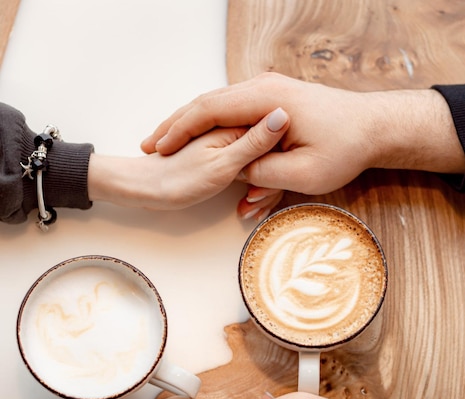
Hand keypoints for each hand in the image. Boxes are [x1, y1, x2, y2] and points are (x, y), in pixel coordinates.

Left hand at [88, 107, 288, 211]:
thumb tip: (283, 114)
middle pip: (270, 153)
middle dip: (267, 184)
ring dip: (258, 191)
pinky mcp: (222, 155)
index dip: (280, 163)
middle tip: (253, 205)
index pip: (276, 134)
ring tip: (246, 209)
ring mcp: (228, 142)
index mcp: (236, 124)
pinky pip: (247, 171)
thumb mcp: (223, 164)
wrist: (146, 189)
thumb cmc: (179, 180)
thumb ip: (254, 142)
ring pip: (260, 165)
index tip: (274, 187)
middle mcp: (234, 128)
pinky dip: (249, 189)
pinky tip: (245, 204)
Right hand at [141, 72, 464, 217]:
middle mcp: (262, 88)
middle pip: (206, 103)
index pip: (208, 109)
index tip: (158, 149)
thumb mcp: (303, 172)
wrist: (373, 127)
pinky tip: (200, 143)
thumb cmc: (345, 148)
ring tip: (168, 145)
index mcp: (266, 100)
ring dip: (192, 127)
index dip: (178, 130)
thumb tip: (232, 172)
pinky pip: (233, 112)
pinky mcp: (272, 101)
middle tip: (152, 147)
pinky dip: (213, 128)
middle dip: (176, 126)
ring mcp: (267, 92)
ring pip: (217, 107)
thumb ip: (261, 171)